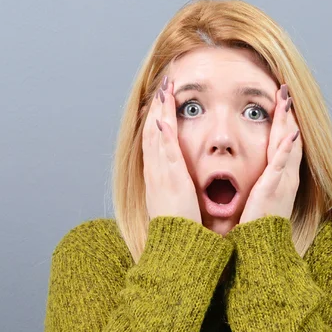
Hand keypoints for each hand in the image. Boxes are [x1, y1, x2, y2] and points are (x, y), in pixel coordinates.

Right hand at [142, 76, 201, 223]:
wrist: (174, 247)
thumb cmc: (178, 228)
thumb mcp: (176, 203)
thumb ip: (177, 188)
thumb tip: (178, 181)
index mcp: (158, 176)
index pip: (155, 140)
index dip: (158, 118)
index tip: (163, 100)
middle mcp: (156, 172)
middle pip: (153, 132)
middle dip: (158, 108)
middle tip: (163, 84)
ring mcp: (161, 176)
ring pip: (156, 138)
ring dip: (160, 113)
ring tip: (164, 90)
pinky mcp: (171, 183)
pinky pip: (165, 155)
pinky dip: (163, 137)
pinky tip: (163, 121)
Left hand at [239, 84, 302, 223]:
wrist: (263, 249)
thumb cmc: (259, 227)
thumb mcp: (262, 201)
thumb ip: (262, 187)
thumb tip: (259, 179)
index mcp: (280, 179)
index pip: (284, 145)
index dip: (284, 123)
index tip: (282, 104)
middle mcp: (285, 178)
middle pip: (289, 139)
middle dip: (288, 115)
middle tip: (286, 91)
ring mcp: (282, 183)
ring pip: (287, 146)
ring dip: (288, 122)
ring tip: (286, 100)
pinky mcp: (273, 190)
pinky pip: (280, 166)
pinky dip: (286, 149)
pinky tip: (289, 135)